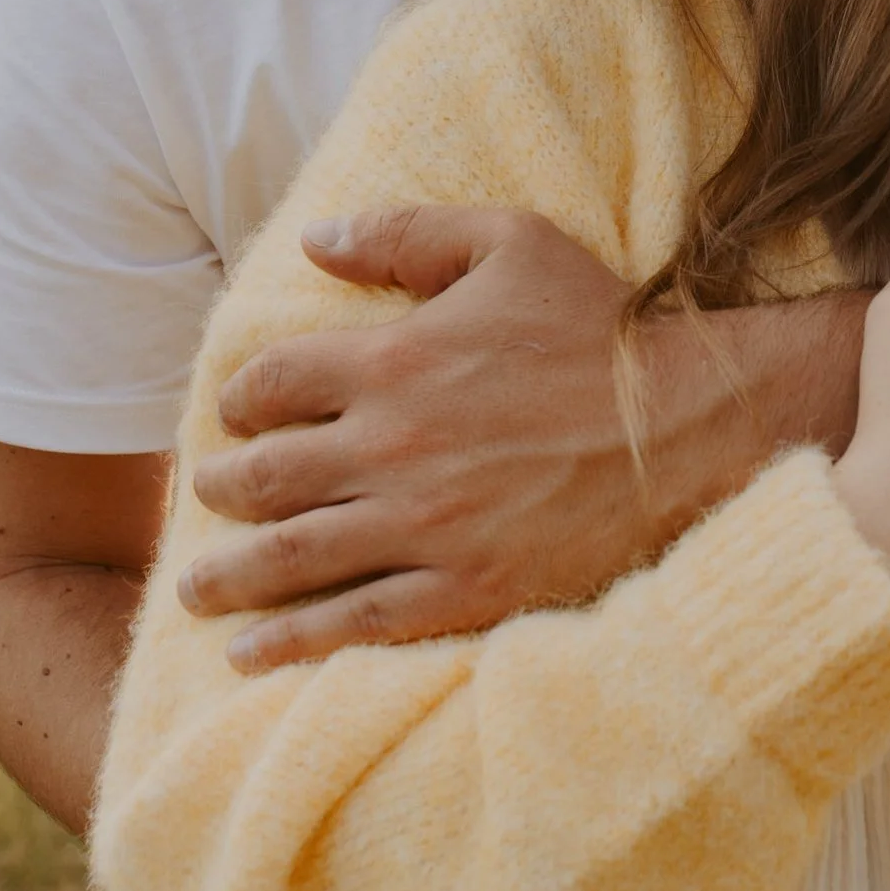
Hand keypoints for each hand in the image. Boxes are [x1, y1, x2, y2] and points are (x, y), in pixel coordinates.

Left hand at [180, 206, 863, 669]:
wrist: (693, 423)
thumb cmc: (605, 326)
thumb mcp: (510, 244)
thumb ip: (403, 235)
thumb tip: (314, 240)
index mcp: (394, 361)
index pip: (272, 383)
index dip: (242, 400)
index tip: (238, 415)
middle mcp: (393, 448)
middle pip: (265, 477)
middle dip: (223, 489)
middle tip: (210, 496)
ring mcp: (426, 525)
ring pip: (292, 556)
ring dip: (229, 576)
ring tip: (196, 589)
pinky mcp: (466, 588)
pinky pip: (357, 622)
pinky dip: (293, 642)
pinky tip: (250, 655)